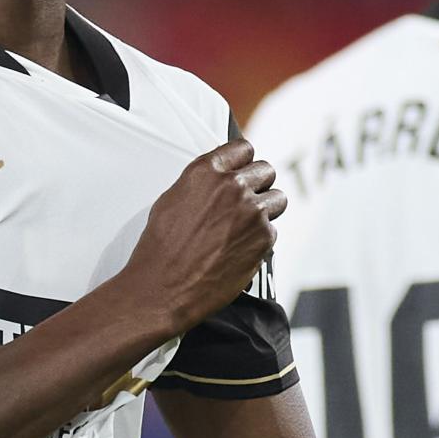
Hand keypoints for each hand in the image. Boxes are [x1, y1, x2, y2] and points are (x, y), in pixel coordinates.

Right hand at [123, 139, 286, 333]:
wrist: (163, 288)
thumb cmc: (160, 248)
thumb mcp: (172, 201)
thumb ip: (201, 185)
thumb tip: (217, 182)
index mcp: (206, 171)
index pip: (243, 149)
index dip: (244, 162)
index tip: (244, 171)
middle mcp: (232, 185)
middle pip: (266, 170)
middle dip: (259, 185)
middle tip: (246, 202)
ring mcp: (251, 211)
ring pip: (278, 199)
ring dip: (267, 210)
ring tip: (247, 226)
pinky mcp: (263, 237)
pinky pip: (272, 230)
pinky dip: (260, 240)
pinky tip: (238, 250)